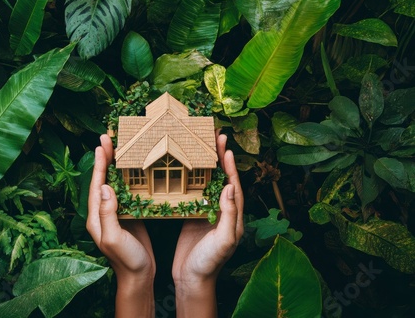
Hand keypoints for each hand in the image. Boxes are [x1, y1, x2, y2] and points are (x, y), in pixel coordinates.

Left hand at [87, 134, 154, 316]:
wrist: (139, 276)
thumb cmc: (127, 260)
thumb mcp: (114, 237)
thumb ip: (108, 213)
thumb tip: (105, 187)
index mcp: (97, 216)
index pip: (96, 184)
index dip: (99, 164)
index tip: (102, 145)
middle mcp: (104, 212)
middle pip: (103, 179)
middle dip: (105, 158)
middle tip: (110, 138)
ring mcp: (117, 213)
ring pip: (115, 183)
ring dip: (117, 165)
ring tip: (122, 147)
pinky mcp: (129, 215)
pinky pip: (127, 191)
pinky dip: (129, 177)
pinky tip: (136, 169)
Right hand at [172, 133, 243, 317]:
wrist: (192, 279)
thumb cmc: (210, 263)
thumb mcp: (223, 240)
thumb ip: (229, 215)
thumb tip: (230, 187)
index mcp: (233, 216)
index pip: (234, 185)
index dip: (230, 167)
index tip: (226, 148)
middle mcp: (222, 211)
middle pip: (222, 179)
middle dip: (220, 158)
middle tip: (215, 138)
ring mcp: (206, 212)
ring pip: (207, 183)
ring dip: (205, 165)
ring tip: (200, 146)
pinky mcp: (193, 216)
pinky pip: (193, 193)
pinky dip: (191, 179)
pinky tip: (183, 168)